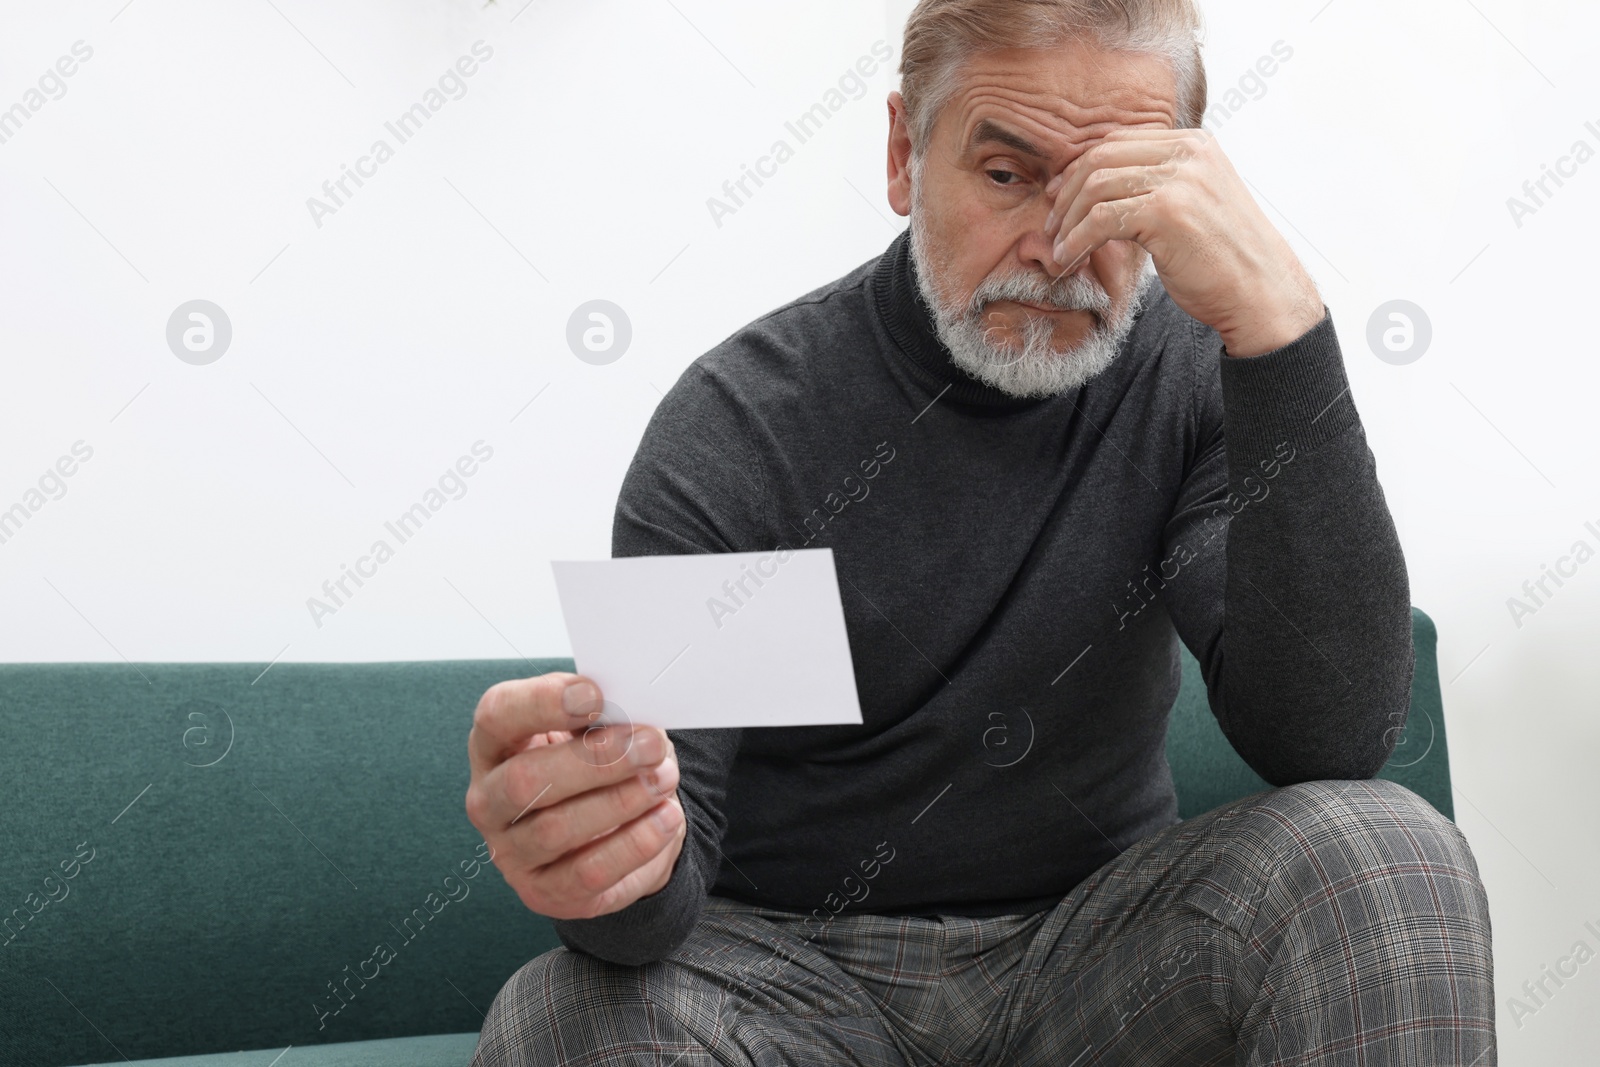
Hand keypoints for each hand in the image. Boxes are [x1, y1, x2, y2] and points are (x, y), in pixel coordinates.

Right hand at [465, 672, 686, 920]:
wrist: (616, 830)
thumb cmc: (597, 765)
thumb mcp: (597, 729)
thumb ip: (602, 716)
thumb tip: (628, 710)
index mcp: (494, 744)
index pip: (497, 715)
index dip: (542, 703)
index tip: (595, 695)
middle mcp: (489, 799)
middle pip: (525, 780)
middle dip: (595, 760)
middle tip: (650, 744)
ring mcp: (509, 851)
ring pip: (557, 829)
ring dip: (621, 801)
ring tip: (663, 779)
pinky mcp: (542, 891)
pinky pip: (588, 873)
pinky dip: (634, 843)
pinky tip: (665, 817)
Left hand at [1041, 129, 1324, 357]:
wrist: (1260, 292)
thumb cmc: (1222, 258)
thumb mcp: (1193, 204)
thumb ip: (1157, 184)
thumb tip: (1099, 182)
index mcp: (1193, 144)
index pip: (1117, 143)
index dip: (1078, 170)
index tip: (1057, 199)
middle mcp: (1188, 153)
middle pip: (1100, 159)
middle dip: (1065, 194)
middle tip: (1050, 227)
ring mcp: (1179, 178)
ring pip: (1095, 187)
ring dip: (1066, 222)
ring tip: (1057, 250)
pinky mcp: (1167, 211)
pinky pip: (1101, 218)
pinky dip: (1076, 240)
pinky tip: (1068, 260)